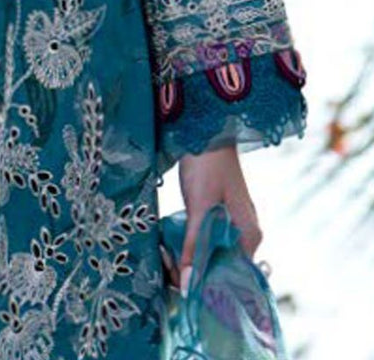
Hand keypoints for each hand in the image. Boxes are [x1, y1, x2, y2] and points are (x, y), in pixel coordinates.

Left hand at [164, 145, 261, 297]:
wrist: (206, 129)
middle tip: (168, 267)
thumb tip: (188, 284)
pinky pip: (206, 237)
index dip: (207, 285)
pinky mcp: (218, 212)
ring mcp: (232, 221)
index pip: (234, 277)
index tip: (181, 284)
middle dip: (194, 270)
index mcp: (249, 235)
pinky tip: (172, 243)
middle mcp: (245, 232)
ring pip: (211, 252)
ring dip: (189, 257)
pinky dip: (190, 242)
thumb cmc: (207, 166)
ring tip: (166, 255)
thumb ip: (194, 246)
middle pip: (221, 266)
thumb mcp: (199, 208)